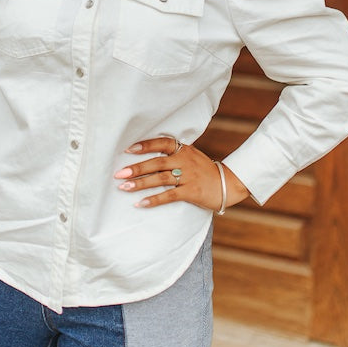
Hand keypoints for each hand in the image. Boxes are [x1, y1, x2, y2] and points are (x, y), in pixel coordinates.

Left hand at [114, 136, 229, 210]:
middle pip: (157, 163)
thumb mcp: (191, 156)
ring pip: (160, 178)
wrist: (228, 184)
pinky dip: (154, 199)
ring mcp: (188, 176)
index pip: (162, 143)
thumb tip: (147, 156)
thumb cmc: (204, 171)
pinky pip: (169, 195)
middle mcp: (185, 161)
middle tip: (119, 174)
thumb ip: (174, 154)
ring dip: (140, 184)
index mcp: (184, 150)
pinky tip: (141, 203)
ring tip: (124, 188)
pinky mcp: (191, 191)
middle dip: (136, 168)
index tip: (128, 149)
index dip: (145, 145)